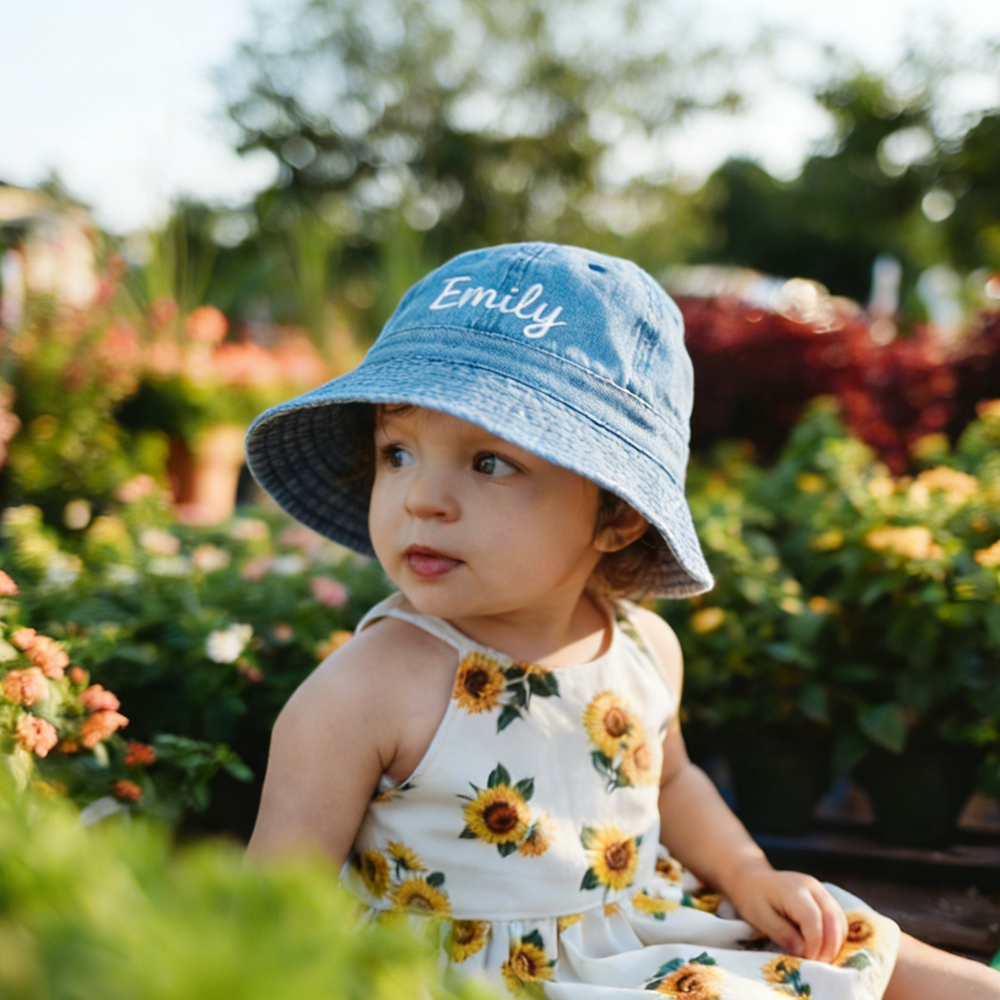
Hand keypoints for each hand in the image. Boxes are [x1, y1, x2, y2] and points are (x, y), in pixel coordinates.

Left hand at [724, 860, 848, 963]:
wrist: (752, 878)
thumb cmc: (752, 898)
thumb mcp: (760, 917)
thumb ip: (782, 934)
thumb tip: (804, 952)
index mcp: (793, 890)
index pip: (813, 918)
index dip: (814, 943)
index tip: (808, 960)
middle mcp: (812, 887)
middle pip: (832, 919)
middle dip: (828, 947)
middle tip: (817, 965)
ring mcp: (820, 890)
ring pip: (839, 920)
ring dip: (834, 943)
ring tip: (820, 958)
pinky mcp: (824, 897)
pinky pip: (837, 919)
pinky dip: (835, 936)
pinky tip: (823, 948)